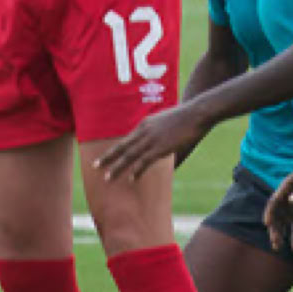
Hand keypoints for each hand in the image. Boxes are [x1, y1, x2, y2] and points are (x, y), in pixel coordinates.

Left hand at [95, 100, 210, 180]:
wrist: (197, 112)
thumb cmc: (187, 116)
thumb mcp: (168, 120)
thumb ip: (160, 130)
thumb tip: (161, 140)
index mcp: (145, 124)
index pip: (127, 139)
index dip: (116, 149)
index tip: (107, 157)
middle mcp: (144, 131)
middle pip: (122, 147)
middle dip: (108, 158)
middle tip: (95, 166)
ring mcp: (151, 139)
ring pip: (129, 156)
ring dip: (117, 167)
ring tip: (107, 178)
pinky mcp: (161, 147)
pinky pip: (145, 161)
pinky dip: (137, 171)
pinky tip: (131, 179)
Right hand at [263, 165, 292, 252]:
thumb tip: (291, 201)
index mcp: (286, 189)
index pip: (274, 202)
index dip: (270, 212)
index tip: (267, 223)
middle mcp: (288, 201)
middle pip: (277, 216)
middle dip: (274, 229)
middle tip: (275, 241)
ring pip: (285, 225)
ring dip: (280, 235)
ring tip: (278, 247)